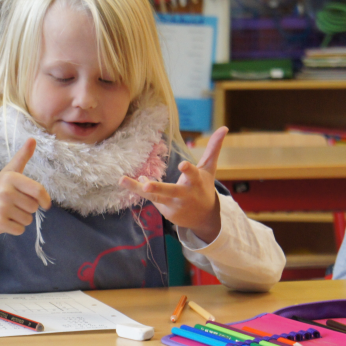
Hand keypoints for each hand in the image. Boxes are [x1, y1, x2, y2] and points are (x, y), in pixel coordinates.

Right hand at [0, 138, 51, 243]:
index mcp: (10, 177)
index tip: (45, 204)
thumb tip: (33, 139)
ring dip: (21, 219)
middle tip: (13, 205)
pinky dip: (15, 229)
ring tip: (7, 213)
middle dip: (27, 209)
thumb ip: (22, 157)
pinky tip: (4, 222)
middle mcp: (5, 191)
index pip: (38, 190)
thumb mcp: (8, 172)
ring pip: (28, 220)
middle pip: (34, 207)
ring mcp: (1, 208)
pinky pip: (20, 230)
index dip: (45, 199)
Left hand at [118, 127, 228, 243]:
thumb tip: (224, 127)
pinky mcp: (165, 212)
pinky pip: (151, 198)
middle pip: (169, 191)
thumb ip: (214, 148)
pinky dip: (140, 190)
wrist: (205, 217)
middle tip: (146, 184)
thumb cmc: (204, 188)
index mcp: (196, 182)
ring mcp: (173, 205)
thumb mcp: (209, 169)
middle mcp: (184, 195)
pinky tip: (128, 181)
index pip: (193, 175)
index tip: (183, 165)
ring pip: (154, 197)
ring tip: (122, 180)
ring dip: (137, 188)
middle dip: (158, 188)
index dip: (188, 170)